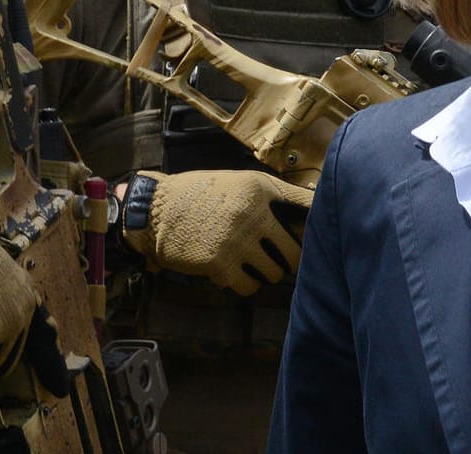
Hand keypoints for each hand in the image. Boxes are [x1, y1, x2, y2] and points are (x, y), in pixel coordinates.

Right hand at [121, 170, 313, 295]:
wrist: (156, 210)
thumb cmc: (202, 195)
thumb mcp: (240, 182)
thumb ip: (273, 195)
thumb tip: (312, 209)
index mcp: (261, 189)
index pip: (306, 209)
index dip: (313, 227)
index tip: (313, 236)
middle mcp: (253, 214)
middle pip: (295, 252)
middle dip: (289, 260)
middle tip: (279, 260)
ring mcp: (237, 240)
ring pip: (274, 273)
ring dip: (266, 273)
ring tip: (253, 264)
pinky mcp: (220, 264)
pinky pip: (250, 287)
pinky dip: (245, 284)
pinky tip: (235, 271)